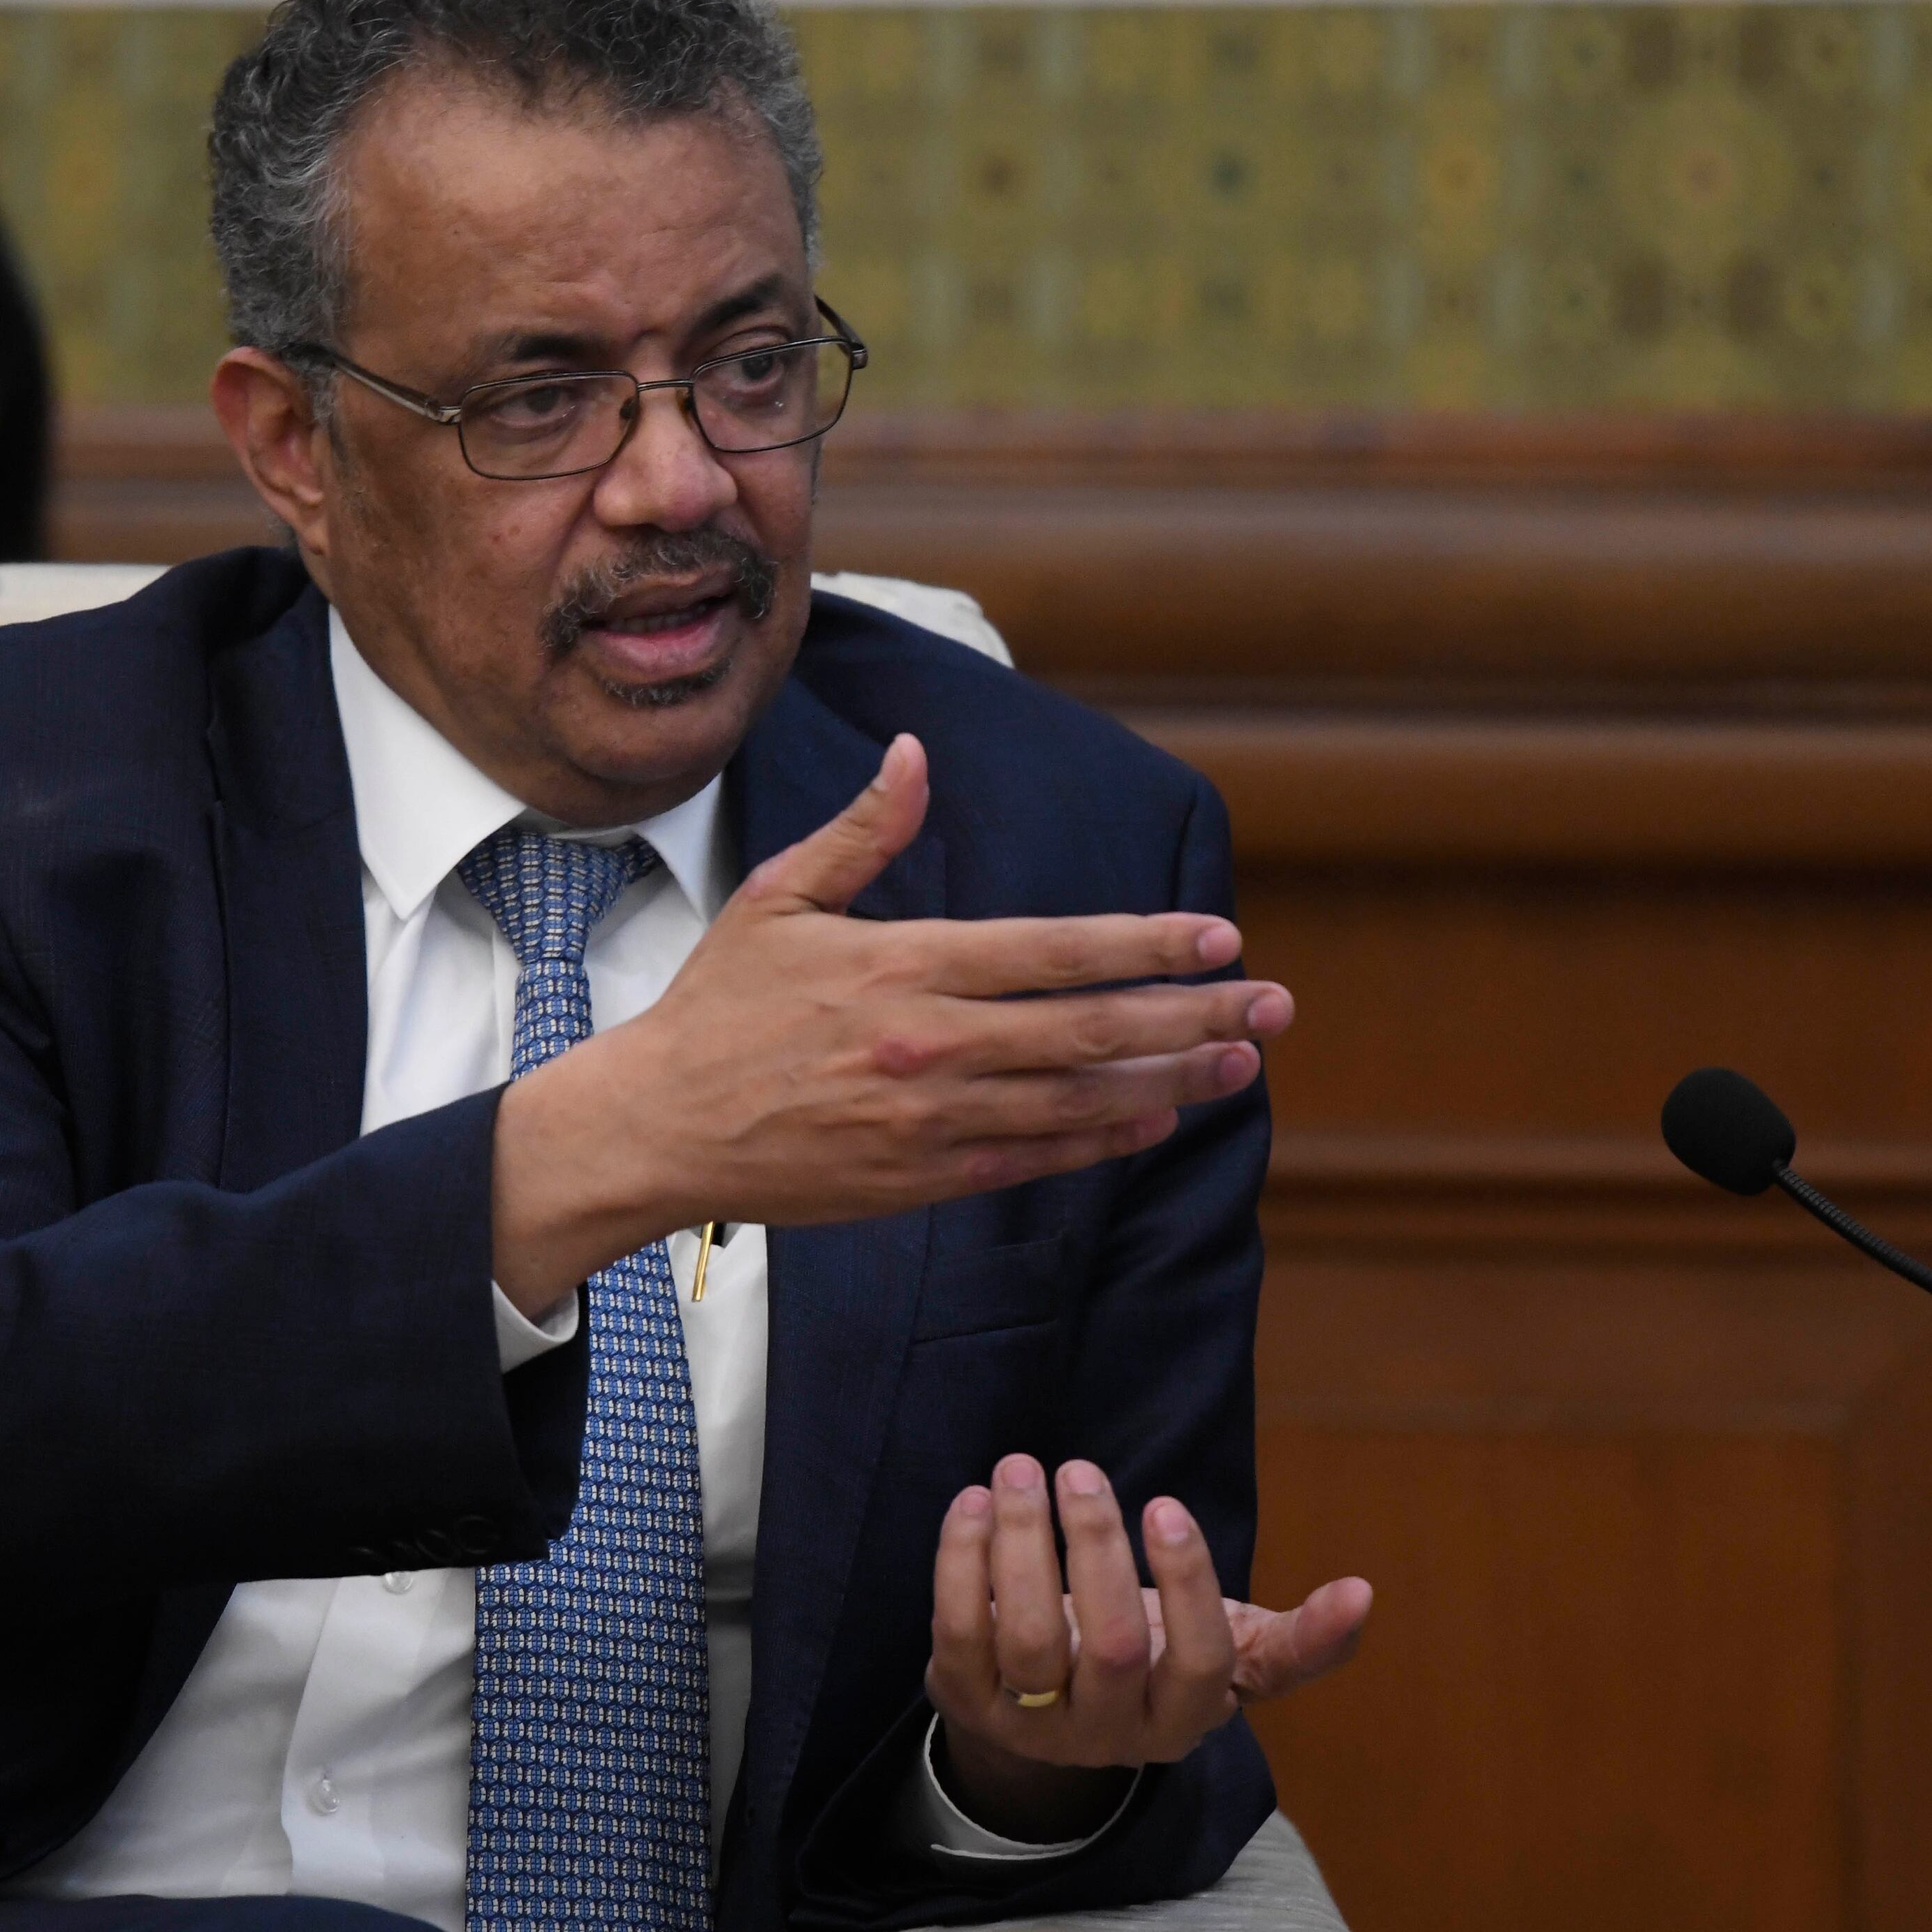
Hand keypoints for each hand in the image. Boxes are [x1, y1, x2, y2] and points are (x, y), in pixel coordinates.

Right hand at [490, 734, 1291, 1311]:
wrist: (657, 1124)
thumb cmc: (719, 1007)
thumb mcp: (780, 898)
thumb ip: (862, 832)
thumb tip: (915, 755)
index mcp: (906, 965)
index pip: (1056, 952)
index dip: (1147, 945)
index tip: (1220, 938)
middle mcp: (931, 1043)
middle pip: (1092, 1029)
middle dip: (1194, 1016)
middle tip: (1274, 1008)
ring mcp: (932, 1117)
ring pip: (1080, 1102)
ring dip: (1171, 1081)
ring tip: (1240, 1064)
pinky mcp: (921, 1177)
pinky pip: (1035, 1157)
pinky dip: (1102, 1140)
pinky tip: (1156, 1119)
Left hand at [924, 1454, 1373, 1842]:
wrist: (1043, 1717)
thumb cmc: (1151, 1661)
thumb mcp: (1226, 1654)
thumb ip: (1297, 1640)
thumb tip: (1365, 1595)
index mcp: (1181, 1718)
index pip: (1198, 1663)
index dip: (1187, 1584)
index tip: (1167, 1505)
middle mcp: (1107, 1734)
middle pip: (1108, 1646)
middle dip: (1095, 1547)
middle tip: (1079, 1470)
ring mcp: (1030, 1725)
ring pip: (1026, 1639)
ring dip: (1021, 1543)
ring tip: (1022, 1470)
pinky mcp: (964, 1702)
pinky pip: (957, 1632)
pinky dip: (961, 1561)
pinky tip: (975, 1502)